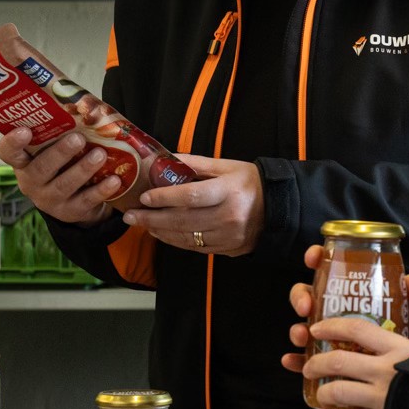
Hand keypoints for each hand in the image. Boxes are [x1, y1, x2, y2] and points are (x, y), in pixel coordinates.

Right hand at [0, 125, 122, 225]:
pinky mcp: (70, 212)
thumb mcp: (55, 147)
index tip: (24, 130)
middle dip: (59, 153)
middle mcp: (31, 182)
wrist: (73, 200)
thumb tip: (87, 102)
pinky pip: (85, 201)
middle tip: (78, 139)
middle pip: (40, 169)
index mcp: (23, 162)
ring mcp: (49, 200)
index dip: (12, 142)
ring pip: (63, 185)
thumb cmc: (63, 163)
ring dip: (83, 169)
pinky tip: (114, 180)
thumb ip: (62, 129)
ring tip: (100, 154)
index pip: (7, 152)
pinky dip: (101, 190)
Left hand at [125, 154, 264, 254]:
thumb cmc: (250, 183)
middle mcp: (228, 217)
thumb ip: (196, 164)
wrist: (278, 207)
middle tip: (131, 216)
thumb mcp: (226, 166)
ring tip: (142, 224)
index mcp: (229, 192)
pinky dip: (175, 240)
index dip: (164, 198)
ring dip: (160, 231)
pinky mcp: (228, 249)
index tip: (144, 197)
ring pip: (186, 237)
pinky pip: (195, 247)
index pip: (190, 196)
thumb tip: (166, 159)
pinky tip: (162, 233)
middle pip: (182, 221)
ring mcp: (228, 237)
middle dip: (152, 219)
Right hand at [282, 244, 408, 408]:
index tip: (313, 257)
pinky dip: (294, 358)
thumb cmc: (400, 323)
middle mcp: (330, 305)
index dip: (315, 257)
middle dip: (300, 297)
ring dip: (296, 328)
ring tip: (302, 336)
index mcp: (346, 286)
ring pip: (301, 324)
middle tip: (306, 306)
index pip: (326, 264)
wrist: (402, 356)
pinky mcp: (322, 354)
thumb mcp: (408, 306)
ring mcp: (324, 330)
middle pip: (305, 293)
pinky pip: (303, 355)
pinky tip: (291, 361)